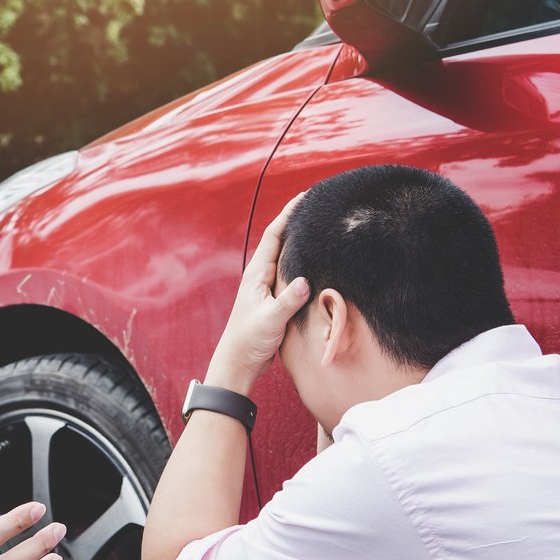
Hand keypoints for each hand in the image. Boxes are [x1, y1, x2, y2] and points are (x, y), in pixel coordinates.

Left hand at [205, 194, 311, 392]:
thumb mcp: (270, 320)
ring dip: (301, 242)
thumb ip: (287, 301)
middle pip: (281, 241)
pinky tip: (316, 262)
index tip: (304, 197)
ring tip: (320, 227)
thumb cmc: (249, 340)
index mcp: (256, 274)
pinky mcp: (276, 300)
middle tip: (317, 206)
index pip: (274, 236)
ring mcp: (268, 287)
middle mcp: (261, 276)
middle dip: (297, 222)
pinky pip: (292, 274)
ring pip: (287, 257)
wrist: (239, 363)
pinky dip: (303, 263)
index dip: (288, 214)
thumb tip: (304, 280)